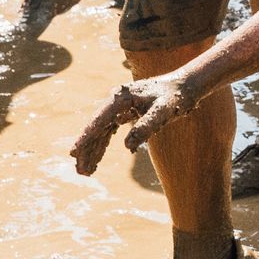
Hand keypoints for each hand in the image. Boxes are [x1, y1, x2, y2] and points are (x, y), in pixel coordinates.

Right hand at [72, 73, 199, 175]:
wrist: (184, 86)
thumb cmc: (175, 97)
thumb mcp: (163, 111)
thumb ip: (147, 126)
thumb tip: (128, 146)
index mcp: (121, 97)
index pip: (99, 120)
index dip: (86, 137)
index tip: (74, 152)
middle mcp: (116, 101)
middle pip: (96, 128)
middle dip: (87, 149)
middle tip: (80, 171)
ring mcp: (119, 108)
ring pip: (100, 132)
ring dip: (93, 151)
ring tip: (85, 171)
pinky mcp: (125, 113)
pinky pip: (108, 132)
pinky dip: (102, 146)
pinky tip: (96, 160)